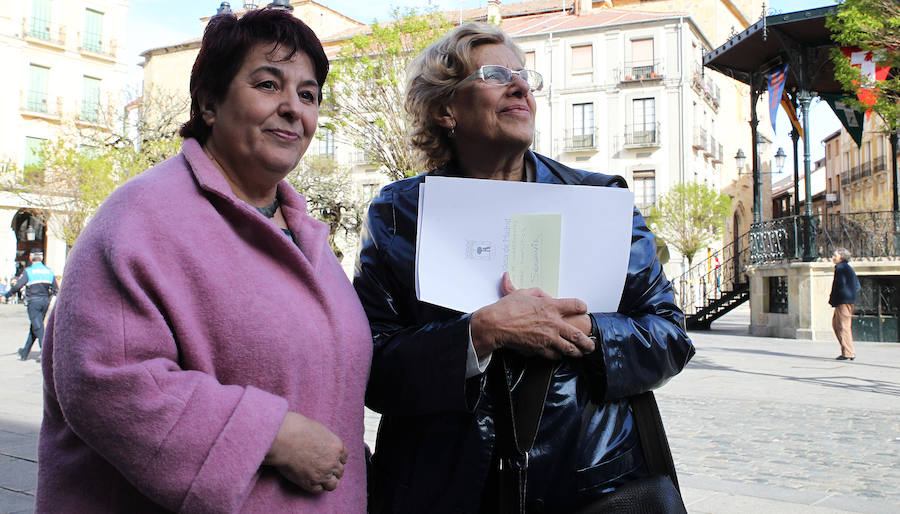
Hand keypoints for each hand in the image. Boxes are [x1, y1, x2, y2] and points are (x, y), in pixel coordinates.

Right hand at [264, 412, 348, 493]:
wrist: (283, 438)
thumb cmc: (297, 429)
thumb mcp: (319, 430)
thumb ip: (326, 441)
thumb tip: (325, 447)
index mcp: (337, 447)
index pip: (343, 458)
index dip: (336, 459)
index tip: (329, 460)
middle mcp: (333, 462)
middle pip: (339, 471)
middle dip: (332, 470)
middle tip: (322, 468)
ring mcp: (323, 474)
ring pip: (333, 484)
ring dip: (327, 481)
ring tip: (318, 477)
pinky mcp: (310, 483)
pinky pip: (319, 490)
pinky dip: (316, 486)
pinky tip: (309, 480)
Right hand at [471, 273, 594, 359]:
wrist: (495, 325)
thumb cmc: (507, 308)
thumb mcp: (524, 292)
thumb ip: (539, 293)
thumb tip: (546, 296)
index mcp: (551, 306)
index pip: (576, 305)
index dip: (582, 307)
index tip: (582, 309)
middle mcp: (553, 323)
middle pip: (578, 335)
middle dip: (587, 341)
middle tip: (590, 344)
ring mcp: (548, 338)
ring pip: (569, 349)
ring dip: (577, 352)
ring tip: (581, 353)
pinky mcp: (540, 349)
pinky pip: (555, 356)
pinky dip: (559, 356)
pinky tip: (561, 355)